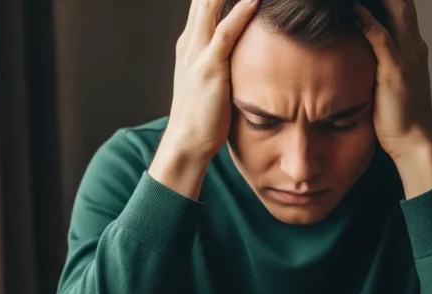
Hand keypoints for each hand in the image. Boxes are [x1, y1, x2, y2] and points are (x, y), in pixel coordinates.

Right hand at [150, 0, 258, 198]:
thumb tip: (244, 46)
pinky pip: (226, 33)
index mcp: (192, 40)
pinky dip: (241, 12)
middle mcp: (191, 39)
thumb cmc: (205, 114)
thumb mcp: (213, 77)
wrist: (187, 142)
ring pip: (212, 4)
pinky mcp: (210, 67)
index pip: (205, 0)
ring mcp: (198, 52)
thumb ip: (224, 57)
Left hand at [355, 0, 431, 197]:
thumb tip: (358, 56)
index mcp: (414, 47)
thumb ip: (380, 63)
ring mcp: (407, 56)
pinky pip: (380, 36)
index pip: (403, 9)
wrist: (415, 143)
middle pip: (402, 2)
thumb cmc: (399, 117)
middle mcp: (414, 45)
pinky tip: (351, 9)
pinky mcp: (396, 70)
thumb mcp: (390, 82)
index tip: (363, 0)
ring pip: (396, 9)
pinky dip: (365, 18)